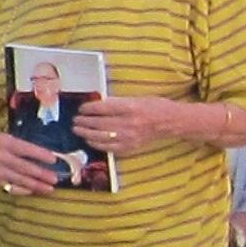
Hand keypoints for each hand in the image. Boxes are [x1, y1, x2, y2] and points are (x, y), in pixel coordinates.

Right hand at [0, 128, 60, 195]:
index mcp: (4, 141)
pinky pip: (9, 187)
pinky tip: (32, 191)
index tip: (54, 160)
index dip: (40, 155)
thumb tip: (48, 158)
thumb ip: (25, 147)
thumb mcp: (10, 138)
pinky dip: (22, 190)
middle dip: (41, 174)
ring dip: (35, 185)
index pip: (26, 149)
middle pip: (24, 167)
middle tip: (55, 179)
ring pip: (18, 179)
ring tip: (49, 188)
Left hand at [72, 94, 190, 158]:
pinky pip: (109, 148)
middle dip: (83, 121)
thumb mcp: (135, 98)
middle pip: (98, 123)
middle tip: (75, 120)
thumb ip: (116, 102)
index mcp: (129, 107)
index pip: (102, 108)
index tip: (81, 108)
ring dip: (86, 133)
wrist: (171, 122)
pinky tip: (89, 141)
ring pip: (100, 137)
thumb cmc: (153, 106)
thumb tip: (95, 104)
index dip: (88, 109)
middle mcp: (128, 123)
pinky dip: (97, 144)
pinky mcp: (130, 147)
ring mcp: (129, 137)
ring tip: (77, 129)